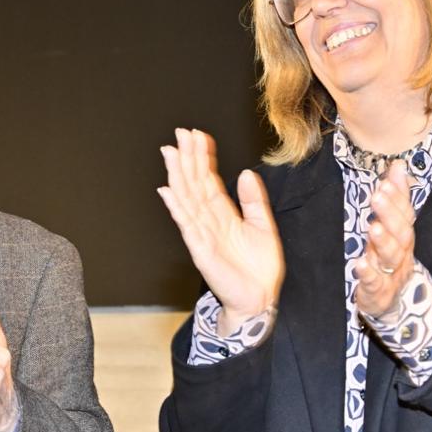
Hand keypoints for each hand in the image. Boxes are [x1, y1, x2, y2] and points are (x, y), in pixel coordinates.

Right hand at [158, 128, 283, 327]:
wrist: (260, 297)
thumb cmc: (260, 266)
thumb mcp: (263, 225)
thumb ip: (254, 200)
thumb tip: (245, 173)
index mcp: (223, 212)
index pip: (209, 178)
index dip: (203, 157)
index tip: (198, 135)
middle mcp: (209, 219)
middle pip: (194, 183)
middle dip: (187, 158)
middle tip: (181, 133)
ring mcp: (202, 232)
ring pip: (186, 198)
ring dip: (178, 175)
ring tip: (171, 152)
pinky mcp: (200, 248)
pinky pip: (186, 224)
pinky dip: (176, 207)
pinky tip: (168, 190)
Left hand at [353, 159, 414, 319]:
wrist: (388, 300)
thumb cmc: (387, 257)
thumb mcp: (392, 227)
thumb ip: (396, 197)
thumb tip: (398, 164)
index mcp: (404, 236)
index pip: (405, 214)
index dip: (398, 199)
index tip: (386, 182)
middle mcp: (401, 253)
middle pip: (401, 233)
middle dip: (390, 214)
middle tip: (378, 197)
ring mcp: (391, 273)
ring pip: (391, 256)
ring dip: (383, 241)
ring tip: (373, 227)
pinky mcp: (378, 292)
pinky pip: (375, 282)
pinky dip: (368, 273)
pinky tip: (360, 263)